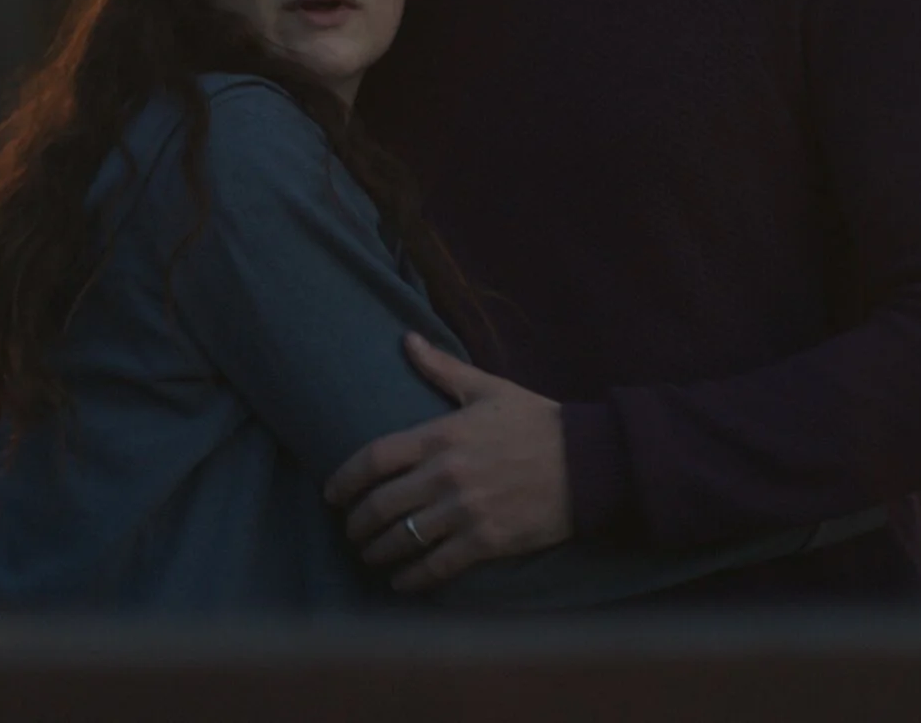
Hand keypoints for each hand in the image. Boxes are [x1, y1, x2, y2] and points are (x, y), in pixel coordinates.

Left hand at [323, 332, 571, 590]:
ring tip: (371, 555)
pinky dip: (412, 578)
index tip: (331, 494)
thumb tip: (406, 340)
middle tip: (350, 530)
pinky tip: (401, 581)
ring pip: (403, 539)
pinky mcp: (487, 541)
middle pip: (380, 504)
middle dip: (356, 523)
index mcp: (442, 435)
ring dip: (377, 551)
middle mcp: (447, 474)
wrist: (590, 462)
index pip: (374, 457)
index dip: (344, 478)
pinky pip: (436, 566)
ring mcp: (466, 511)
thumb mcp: (489, 389)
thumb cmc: (537, 422)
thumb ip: (442, 369)